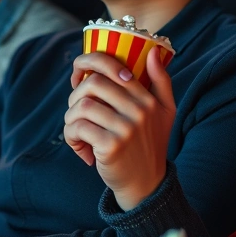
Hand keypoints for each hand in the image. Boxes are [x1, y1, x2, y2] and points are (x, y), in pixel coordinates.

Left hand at [63, 47, 175, 210]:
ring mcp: (125, 129)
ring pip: (82, 106)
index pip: (112, 68)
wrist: (146, 185)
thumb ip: (162, 80)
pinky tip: (79, 146)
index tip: (78, 77)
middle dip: (75, 94)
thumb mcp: (165, 111)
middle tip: (76, 109)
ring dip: (70, 118)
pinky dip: (71, 136)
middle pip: (92, 84)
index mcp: (147, 98)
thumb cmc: (151, 143)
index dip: (88, 65)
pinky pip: (78, 128)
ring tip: (76, 129)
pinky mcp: (111, 146)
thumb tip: (153, 52)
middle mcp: (139, 111)